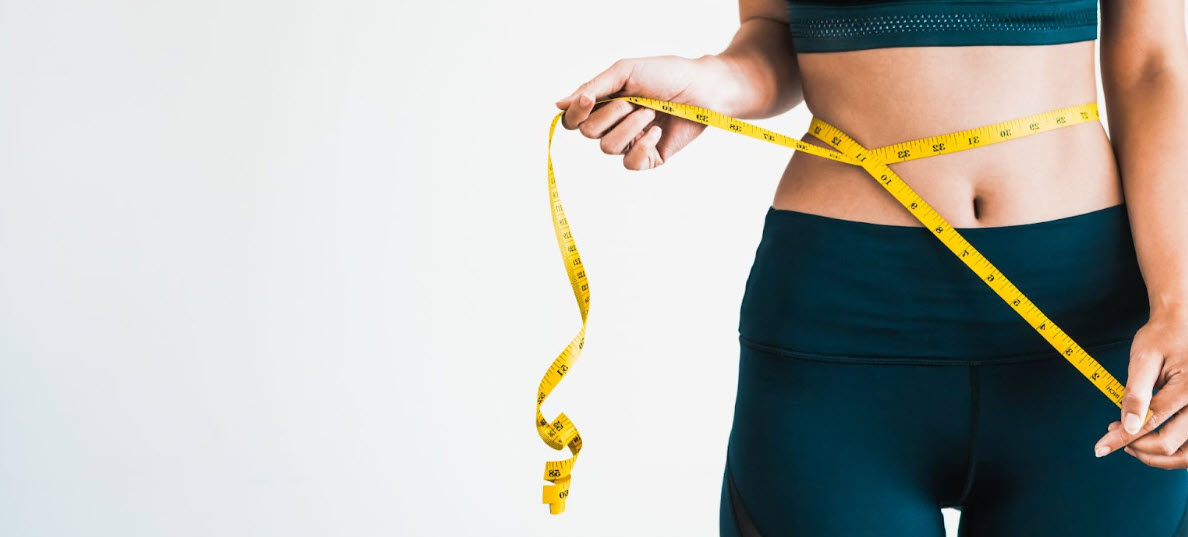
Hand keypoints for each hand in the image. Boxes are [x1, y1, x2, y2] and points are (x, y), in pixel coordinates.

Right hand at [554, 54, 728, 170]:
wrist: (704, 89)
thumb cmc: (667, 74)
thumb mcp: (625, 72)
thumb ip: (593, 87)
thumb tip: (558, 104)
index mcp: (604, 103)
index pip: (572, 119)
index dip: (575, 113)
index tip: (589, 100)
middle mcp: (613, 124)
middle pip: (587, 132)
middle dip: (611, 114)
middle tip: (635, 100)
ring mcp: (631, 142)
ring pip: (608, 148)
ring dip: (629, 126)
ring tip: (651, 112)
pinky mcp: (649, 158)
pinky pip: (630, 164)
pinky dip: (642, 146)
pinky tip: (657, 132)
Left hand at [1093, 307, 1187, 466]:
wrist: (1184, 325)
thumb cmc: (1162, 337)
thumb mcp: (1143, 358)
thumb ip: (1136, 392)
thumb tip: (1126, 426)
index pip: (1150, 423)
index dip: (1121, 439)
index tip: (1099, 449)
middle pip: (1169, 445)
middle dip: (1137, 447)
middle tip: (1114, 433)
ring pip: (1186, 455)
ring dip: (1157, 456)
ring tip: (1133, 443)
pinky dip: (1173, 451)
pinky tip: (1150, 438)